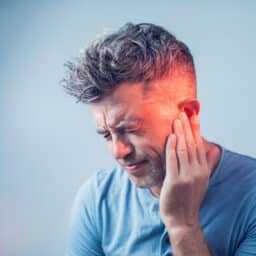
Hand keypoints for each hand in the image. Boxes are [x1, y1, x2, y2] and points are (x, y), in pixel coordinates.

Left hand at [159, 112, 209, 230]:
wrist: (182, 219)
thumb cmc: (188, 198)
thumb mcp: (201, 180)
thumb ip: (204, 164)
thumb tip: (210, 150)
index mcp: (203, 169)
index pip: (200, 144)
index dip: (196, 128)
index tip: (193, 115)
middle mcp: (197, 171)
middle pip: (192, 143)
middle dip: (188, 126)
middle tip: (183, 112)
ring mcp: (187, 176)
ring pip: (184, 149)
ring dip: (180, 132)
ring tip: (176, 119)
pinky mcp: (175, 181)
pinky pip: (173, 160)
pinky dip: (172, 146)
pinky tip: (171, 136)